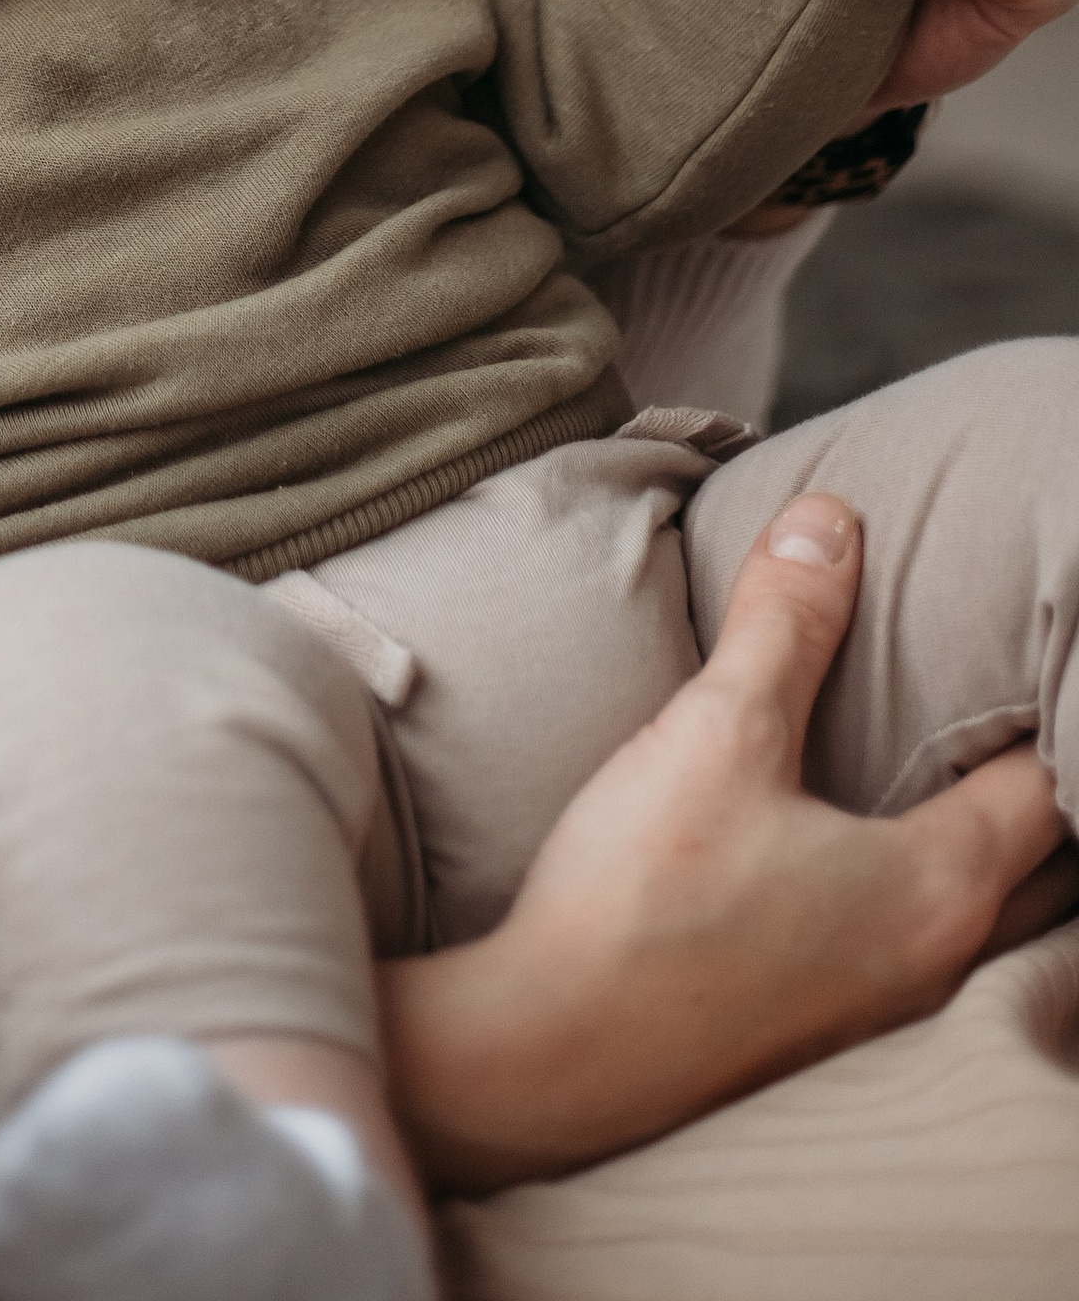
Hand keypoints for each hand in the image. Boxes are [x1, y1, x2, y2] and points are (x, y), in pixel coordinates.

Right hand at [381, 491, 1074, 1193]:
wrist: (550, 1056)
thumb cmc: (643, 903)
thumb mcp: (715, 734)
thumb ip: (785, 624)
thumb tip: (831, 522)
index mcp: (937, 889)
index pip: (1052, 786)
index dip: (1053, 711)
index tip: (1034, 652)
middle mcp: (936, 960)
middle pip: (1043, 864)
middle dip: (1037, 782)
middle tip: (1002, 702)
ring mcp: (883, 1007)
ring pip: (987, 911)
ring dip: (989, 841)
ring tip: (949, 763)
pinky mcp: (823, 1024)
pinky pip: (922, 940)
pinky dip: (930, 881)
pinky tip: (861, 843)